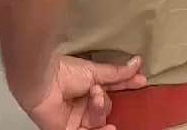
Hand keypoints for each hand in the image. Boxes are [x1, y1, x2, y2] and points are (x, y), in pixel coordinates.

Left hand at [21, 55, 146, 129]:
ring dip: (99, 111)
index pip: (111, 90)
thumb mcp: (95, 72)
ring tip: (94, 98)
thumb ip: (117, 73)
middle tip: (97, 90)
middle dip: (104, 101)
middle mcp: (81, 104)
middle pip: (104, 110)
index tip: (141, 82)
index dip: (125, 86)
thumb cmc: (63, 72)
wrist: (44, 81)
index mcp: (87, 88)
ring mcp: (74, 119)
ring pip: (97, 122)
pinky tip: (108, 128)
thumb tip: (137, 63)